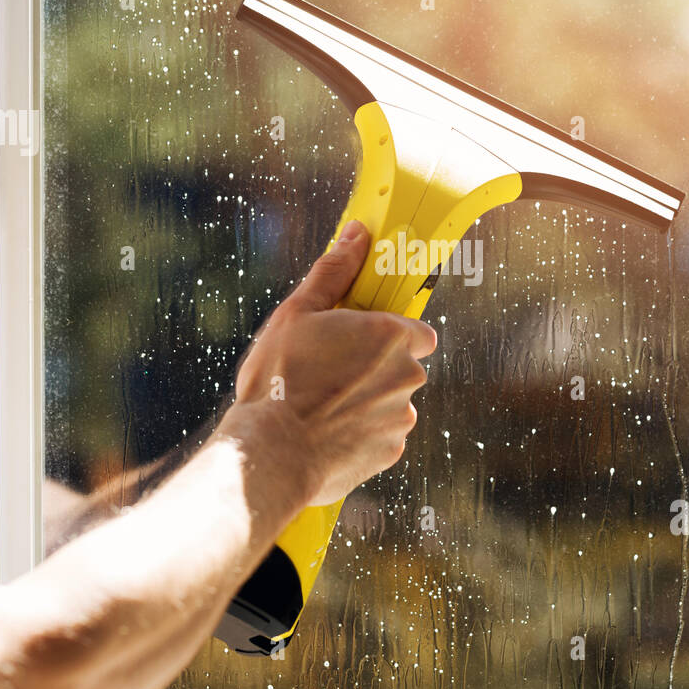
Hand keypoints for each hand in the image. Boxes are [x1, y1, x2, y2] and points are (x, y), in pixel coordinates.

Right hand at [231, 221, 437, 505]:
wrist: (271, 454)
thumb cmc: (280, 379)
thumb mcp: (297, 312)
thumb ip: (333, 271)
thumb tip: (356, 235)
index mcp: (391, 335)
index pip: (417, 330)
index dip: (388, 334)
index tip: (360, 340)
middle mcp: (408, 375)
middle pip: (402, 366)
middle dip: (374, 368)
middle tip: (329, 372)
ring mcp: (401, 417)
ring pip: (391, 402)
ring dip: (367, 402)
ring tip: (321, 405)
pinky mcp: (390, 452)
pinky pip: (381, 436)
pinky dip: (360, 434)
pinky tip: (326, 432)